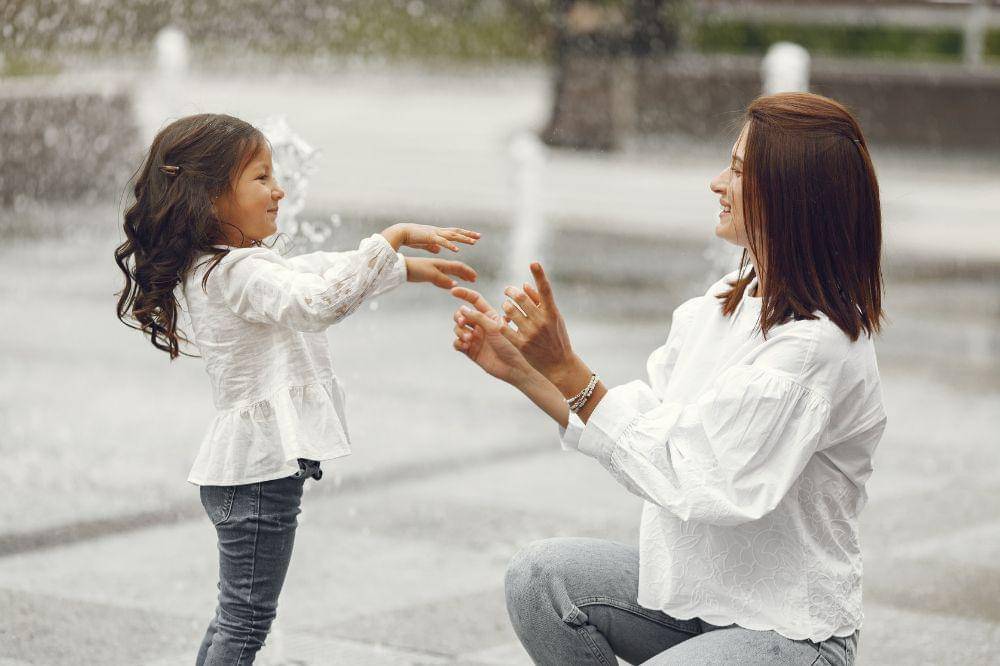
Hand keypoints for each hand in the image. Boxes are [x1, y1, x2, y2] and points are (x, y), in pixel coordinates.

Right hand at [382, 223, 479, 252]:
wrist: (401, 232)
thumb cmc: (411, 237)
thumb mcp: (425, 243)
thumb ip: (433, 246)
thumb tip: (440, 249)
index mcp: (438, 232)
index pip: (454, 232)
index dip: (464, 234)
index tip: (474, 236)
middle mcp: (438, 231)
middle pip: (456, 232)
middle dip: (468, 234)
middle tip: (480, 236)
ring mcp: (435, 233)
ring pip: (452, 236)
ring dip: (463, 239)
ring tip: (473, 242)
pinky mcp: (429, 238)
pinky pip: (442, 242)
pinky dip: (449, 245)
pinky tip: (456, 249)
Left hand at [405, 257, 476, 289]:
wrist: (402, 268)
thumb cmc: (416, 269)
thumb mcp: (431, 275)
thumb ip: (443, 280)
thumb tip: (456, 285)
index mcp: (442, 264)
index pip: (459, 267)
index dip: (468, 272)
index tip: (475, 277)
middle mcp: (440, 266)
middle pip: (457, 269)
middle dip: (466, 274)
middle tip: (474, 279)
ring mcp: (435, 270)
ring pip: (451, 273)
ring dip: (459, 276)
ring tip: (466, 280)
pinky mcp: (429, 274)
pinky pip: (443, 278)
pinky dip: (450, 281)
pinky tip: (450, 285)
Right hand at [451, 287, 532, 384]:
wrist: (515, 368)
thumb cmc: (511, 345)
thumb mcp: (495, 327)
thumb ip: (478, 317)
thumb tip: (462, 308)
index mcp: (489, 315)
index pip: (474, 300)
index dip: (463, 294)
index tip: (453, 291)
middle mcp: (480, 325)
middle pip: (461, 314)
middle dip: (459, 316)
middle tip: (463, 322)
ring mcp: (475, 338)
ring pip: (458, 329)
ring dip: (460, 331)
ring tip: (469, 339)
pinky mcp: (470, 351)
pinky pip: (457, 343)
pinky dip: (458, 342)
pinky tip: (465, 345)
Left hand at [458, 263, 584, 392]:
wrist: (559, 365)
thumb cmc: (556, 338)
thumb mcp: (554, 319)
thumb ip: (539, 301)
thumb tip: (524, 284)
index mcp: (552, 312)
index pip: (545, 290)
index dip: (540, 275)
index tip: (533, 262)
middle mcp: (542, 321)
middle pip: (521, 298)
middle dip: (511, 292)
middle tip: (507, 290)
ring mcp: (531, 333)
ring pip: (510, 311)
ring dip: (505, 306)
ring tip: (506, 307)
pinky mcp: (522, 344)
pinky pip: (505, 328)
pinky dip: (502, 322)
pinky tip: (502, 321)